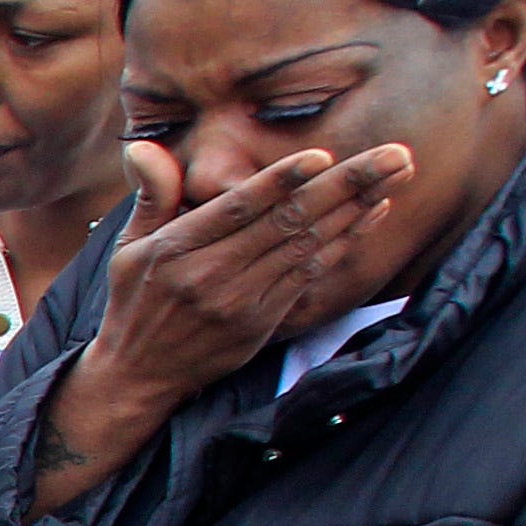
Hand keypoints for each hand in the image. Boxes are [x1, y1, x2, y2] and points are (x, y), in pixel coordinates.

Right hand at [36, 139, 416, 506]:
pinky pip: (312, 273)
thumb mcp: (128, 248)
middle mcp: (210, 275)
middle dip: (346, 183)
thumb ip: (152, 196)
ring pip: (308, 244)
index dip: (278, 182)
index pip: (235, 209)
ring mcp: (240, 301)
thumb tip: (142, 148)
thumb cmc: (137, 302)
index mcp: (176, 250)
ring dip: (359, 206)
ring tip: (397, 172)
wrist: (139, 376)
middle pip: (287, 221)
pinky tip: (374, 211)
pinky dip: (346, 240)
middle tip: (394, 153)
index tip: (319, 157)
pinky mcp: (262, 321)